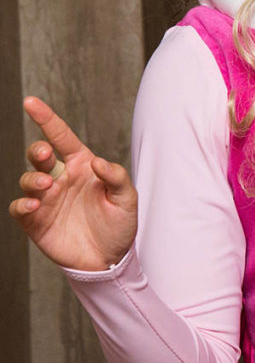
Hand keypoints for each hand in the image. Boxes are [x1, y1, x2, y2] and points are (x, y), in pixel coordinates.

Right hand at [8, 96, 136, 270]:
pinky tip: (35, 205)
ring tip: (46, 186)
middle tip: (46, 155)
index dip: (45, 118)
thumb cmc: (118, 224)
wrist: (109, 260)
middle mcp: (61, 178)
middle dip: (37, 150)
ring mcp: (47, 199)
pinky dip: (23, 203)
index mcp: (81, 165)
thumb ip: (116, 177)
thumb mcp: (127, 198)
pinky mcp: (36, 221)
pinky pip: (20, 207)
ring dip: (33, 178)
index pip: (61, 136)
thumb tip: (97, 161)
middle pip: (39, 155)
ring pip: (27, 179)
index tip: (30, 102)